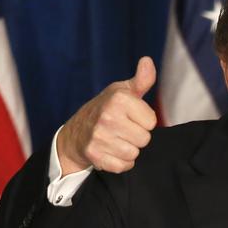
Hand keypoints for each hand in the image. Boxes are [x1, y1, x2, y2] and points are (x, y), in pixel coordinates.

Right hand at [57, 57, 157, 174]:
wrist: (76, 132)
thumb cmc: (106, 109)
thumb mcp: (123, 91)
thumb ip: (141, 80)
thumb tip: (147, 61)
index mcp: (119, 99)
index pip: (152, 122)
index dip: (144, 121)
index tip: (131, 117)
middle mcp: (107, 117)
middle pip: (144, 139)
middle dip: (137, 136)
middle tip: (123, 130)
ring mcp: (99, 137)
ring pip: (134, 153)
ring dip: (129, 150)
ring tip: (117, 140)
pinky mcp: (94, 155)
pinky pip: (123, 166)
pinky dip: (121, 162)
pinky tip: (112, 151)